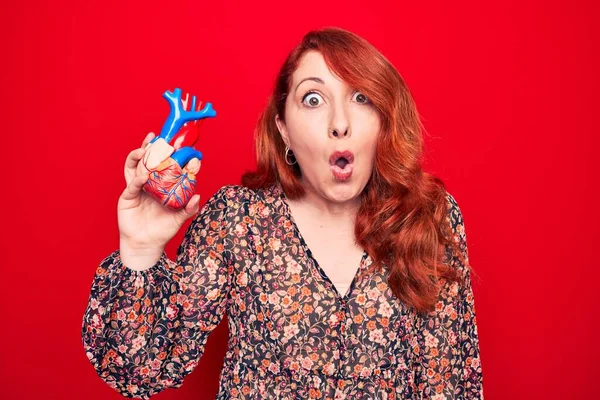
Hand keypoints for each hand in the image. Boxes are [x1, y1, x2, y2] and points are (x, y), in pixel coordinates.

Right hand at [117, 132, 201, 261]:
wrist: (146, 245)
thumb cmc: (163, 230)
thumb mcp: (179, 219)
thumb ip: (189, 209)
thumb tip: (198, 197)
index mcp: (164, 186)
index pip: (171, 167)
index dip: (178, 158)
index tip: (188, 150)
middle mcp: (150, 183)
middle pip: (151, 160)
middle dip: (154, 147)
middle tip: (160, 137)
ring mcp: (138, 188)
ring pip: (136, 166)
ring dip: (140, 155)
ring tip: (145, 148)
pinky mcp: (128, 197)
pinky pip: (131, 185)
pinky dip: (137, 179)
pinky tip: (143, 175)